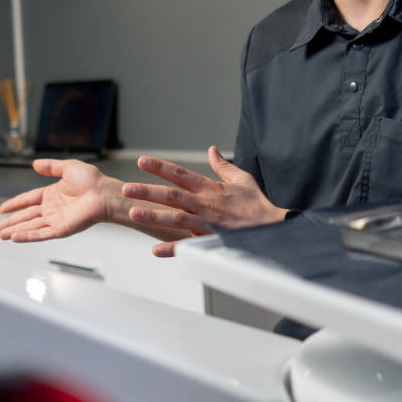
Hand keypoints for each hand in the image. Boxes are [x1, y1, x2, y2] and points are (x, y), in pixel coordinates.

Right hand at [0, 158, 117, 242]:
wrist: (103, 194)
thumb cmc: (92, 181)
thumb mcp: (68, 167)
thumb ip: (51, 167)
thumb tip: (35, 164)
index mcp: (52, 194)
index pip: (28, 199)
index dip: (15, 203)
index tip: (3, 208)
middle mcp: (52, 208)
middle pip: (27, 216)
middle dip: (12, 221)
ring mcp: (55, 219)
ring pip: (30, 226)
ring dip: (15, 230)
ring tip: (2, 234)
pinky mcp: (61, 229)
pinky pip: (40, 233)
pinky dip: (27, 236)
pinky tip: (15, 237)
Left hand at [123, 146, 285, 256]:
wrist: (275, 230)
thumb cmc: (258, 206)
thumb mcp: (242, 180)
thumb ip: (223, 166)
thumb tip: (212, 150)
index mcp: (210, 188)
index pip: (180, 174)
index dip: (160, 167)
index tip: (142, 161)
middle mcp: (205, 204)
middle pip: (172, 195)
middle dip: (148, 191)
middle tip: (127, 188)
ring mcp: (208, 223)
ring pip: (177, 218)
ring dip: (154, 216)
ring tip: (134, 214)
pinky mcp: (212, 241)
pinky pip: (190, 246)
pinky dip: (173, 249)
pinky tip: (156, 251)